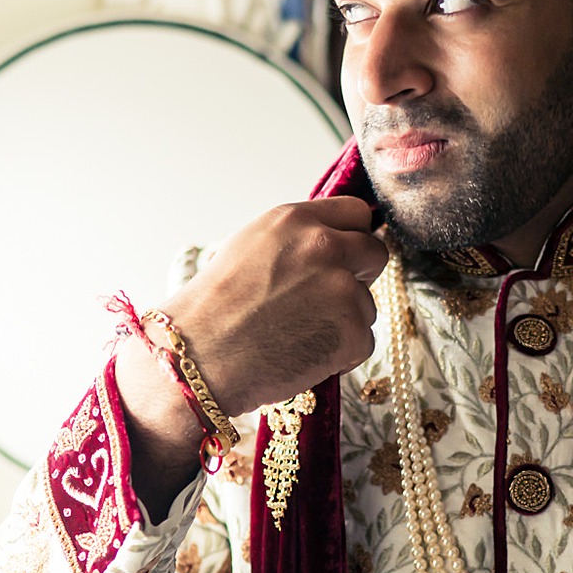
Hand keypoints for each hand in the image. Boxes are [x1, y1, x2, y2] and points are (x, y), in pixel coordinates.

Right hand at [116, 198, 385, 510]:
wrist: (198, 358)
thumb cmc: (214, 308)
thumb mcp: (251, 246)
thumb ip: (299, 237)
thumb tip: (337, 239)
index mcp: (298, 221)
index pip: (357, 214)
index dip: (350, 237)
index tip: (342, 257)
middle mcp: (325, 247)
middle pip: (375, 254)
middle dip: (357, 276)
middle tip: (324, 301)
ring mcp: (343, 291)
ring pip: (367, 304)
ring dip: (344, 320)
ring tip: (297, 333)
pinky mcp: (352, 334)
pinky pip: (363, 341)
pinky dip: (341, 353)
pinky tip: (303, 354)